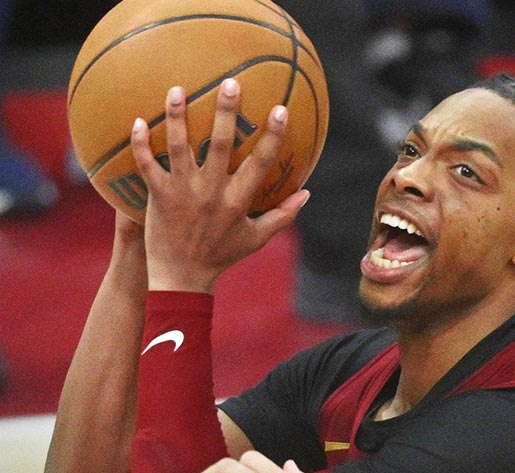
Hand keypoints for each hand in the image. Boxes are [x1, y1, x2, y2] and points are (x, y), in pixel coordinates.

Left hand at [130, 78, 309, 292]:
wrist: (182, 278)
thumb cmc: (221, 256)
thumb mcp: (256, 238)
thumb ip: (283, 215)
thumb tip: (306, 194)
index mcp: (238, 201)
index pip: (260, 163)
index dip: (272, 135)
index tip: (281, 110)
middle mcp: (211, 192)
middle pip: (219, 145)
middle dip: (226, 112)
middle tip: (230, 83)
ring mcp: (182, 192)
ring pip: (179, 147)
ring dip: (177, 116)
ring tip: (177, 89)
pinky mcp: (158, 196)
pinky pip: (146, 164)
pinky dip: (141, 143)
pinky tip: (139, 120)